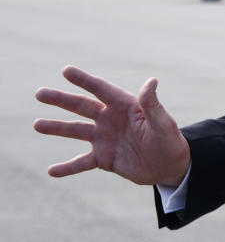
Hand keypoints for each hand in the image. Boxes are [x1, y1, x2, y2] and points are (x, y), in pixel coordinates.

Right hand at [34, 66, 190, 186]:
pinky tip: (51, 171)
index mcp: (125, 106)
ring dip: (56, 128)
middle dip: (61, 100)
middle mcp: (111, 119)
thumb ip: (152, 104)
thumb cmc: (170, 140)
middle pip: (82, 107)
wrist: (170, 167)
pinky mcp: (103, 158)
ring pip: (76, 131)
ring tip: (37, 125)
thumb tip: (152, 80)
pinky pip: (81, 163)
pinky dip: (66, 167)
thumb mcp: (162, 123)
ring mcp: (105, 138)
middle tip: (39, 93)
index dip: (84, 80)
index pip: (101, 89)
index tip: (66, 70)